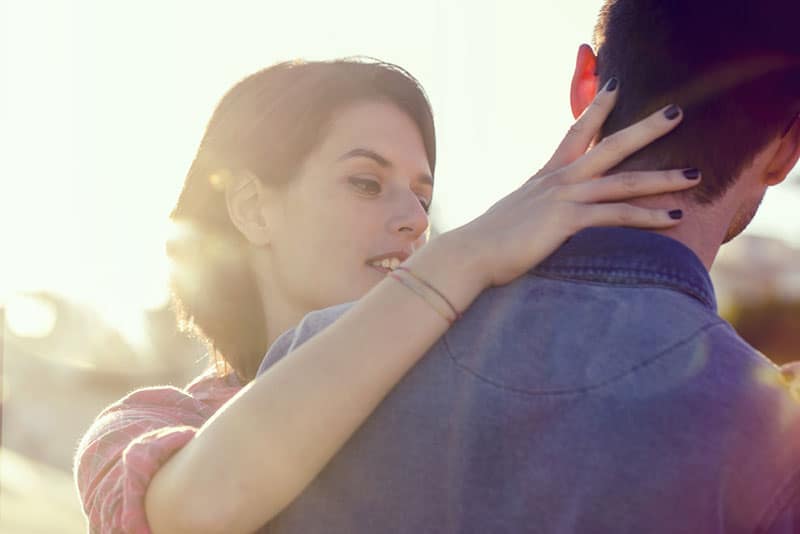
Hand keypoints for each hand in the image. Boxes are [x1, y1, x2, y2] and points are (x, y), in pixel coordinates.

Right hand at [454, 81, 698, 287]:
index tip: (614, 87)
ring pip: (623, 181)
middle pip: (610, 146)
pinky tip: (673, 217)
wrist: (470, 254)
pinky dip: (648, 216)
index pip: (575, 134)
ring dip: (662, 178)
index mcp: (546, 177)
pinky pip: (617, 216)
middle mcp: (558, 181)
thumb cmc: (490, 242)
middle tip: (675, 112)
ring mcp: (564, 198)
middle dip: (646, 128)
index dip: (596, 109)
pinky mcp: (567, 221)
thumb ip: (534, 208)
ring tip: (694, 174)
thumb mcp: (515, 215)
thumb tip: (541, 215)